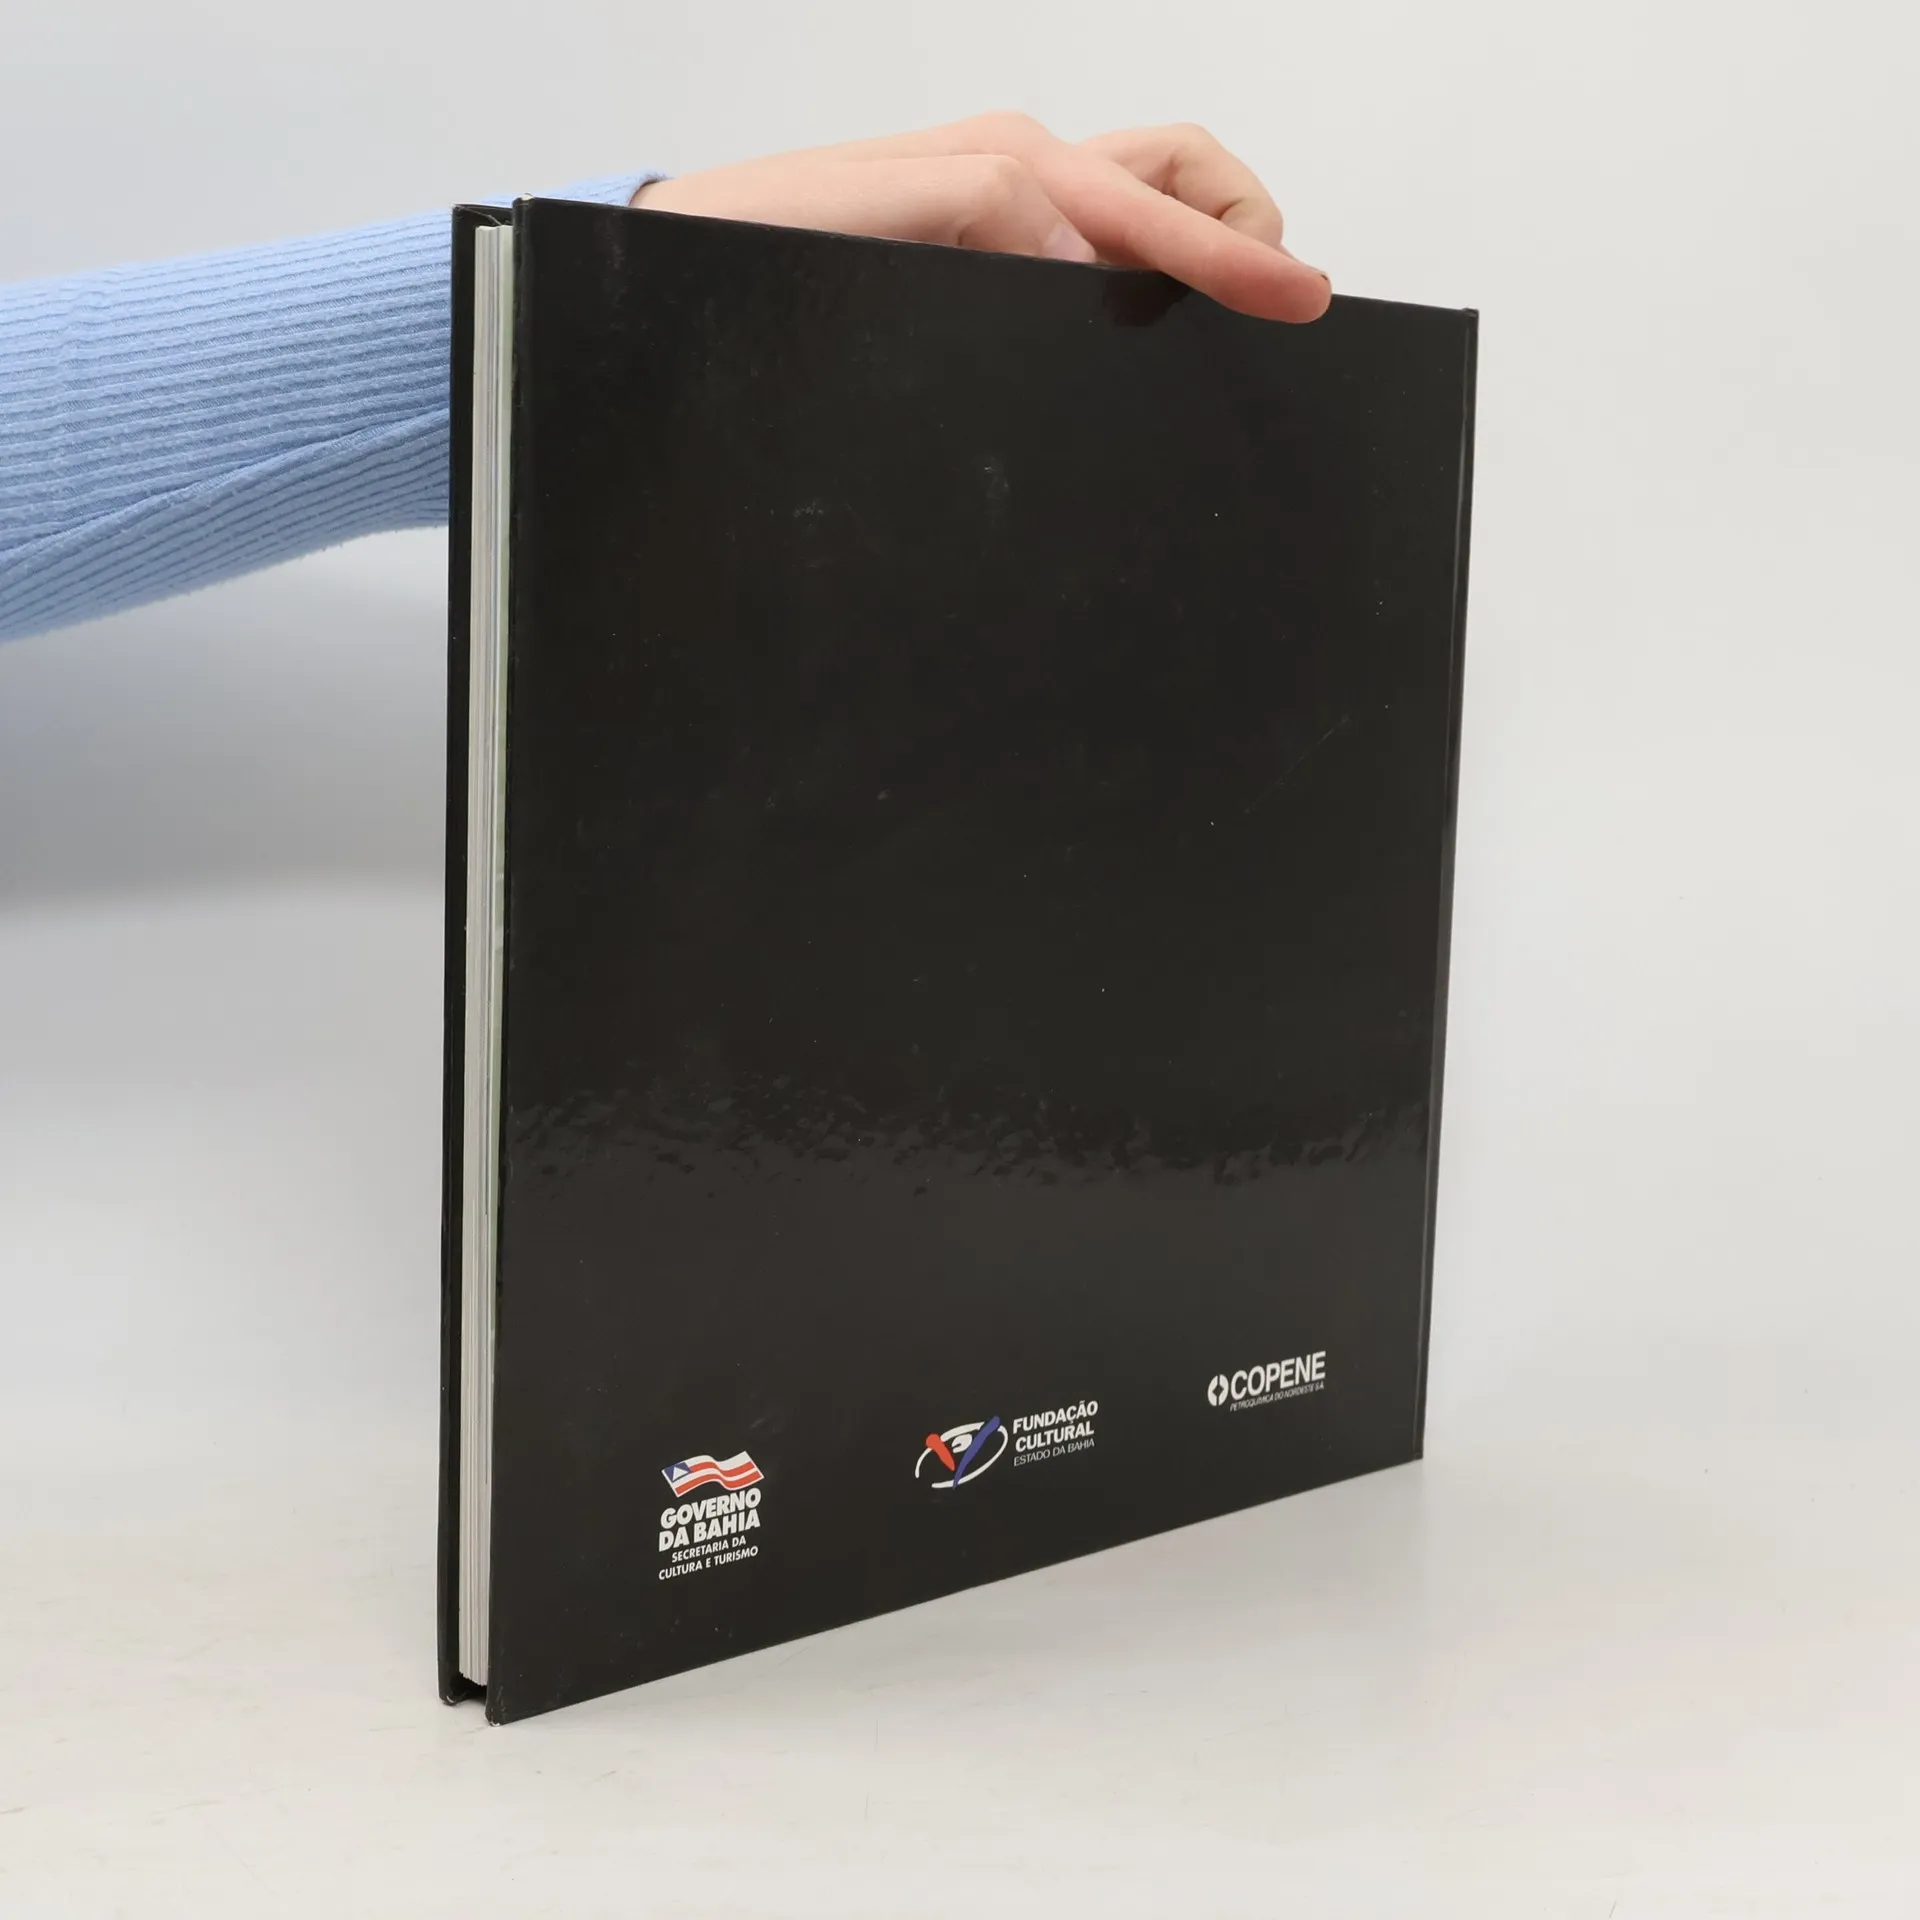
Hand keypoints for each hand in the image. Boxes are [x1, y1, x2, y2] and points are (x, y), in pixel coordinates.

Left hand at [632, 112, 1329, 322]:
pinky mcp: (969, 275)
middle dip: (1235, 229)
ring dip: (1193, 256)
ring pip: (1134, 223)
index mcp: (1003, 168)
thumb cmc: (740, 243)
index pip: (1152, 199)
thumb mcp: (855, 212)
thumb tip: (1079, 258)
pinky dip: (1132, 290)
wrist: (667, 274)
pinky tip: (1131, 340)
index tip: (1299, 302)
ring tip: (1222, 322)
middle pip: (1170, 181)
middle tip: (1267, 306)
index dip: (1234, 255)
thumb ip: (973, 209)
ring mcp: (996, 231)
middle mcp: (1011, 191)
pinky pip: (1078, 270)